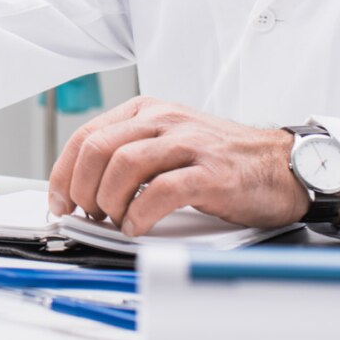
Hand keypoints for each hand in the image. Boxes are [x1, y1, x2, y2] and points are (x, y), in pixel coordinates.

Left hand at [46, 96, 309, 235]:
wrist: (280, 164)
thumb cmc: (222, 158)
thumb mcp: (169, 140)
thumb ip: (129, 153)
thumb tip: (82, 186)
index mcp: (148, 111)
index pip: (87, 135)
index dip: (63, 172)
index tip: (60, 200)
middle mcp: (164, 121)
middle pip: (98, 148)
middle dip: (81, 188)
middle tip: (87, 214)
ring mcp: (188, 144)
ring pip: (124, 165)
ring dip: (108, 201)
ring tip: (113, 222)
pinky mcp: (209, 173)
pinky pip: (161, 191)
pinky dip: (140, 214)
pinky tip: (137, 227)